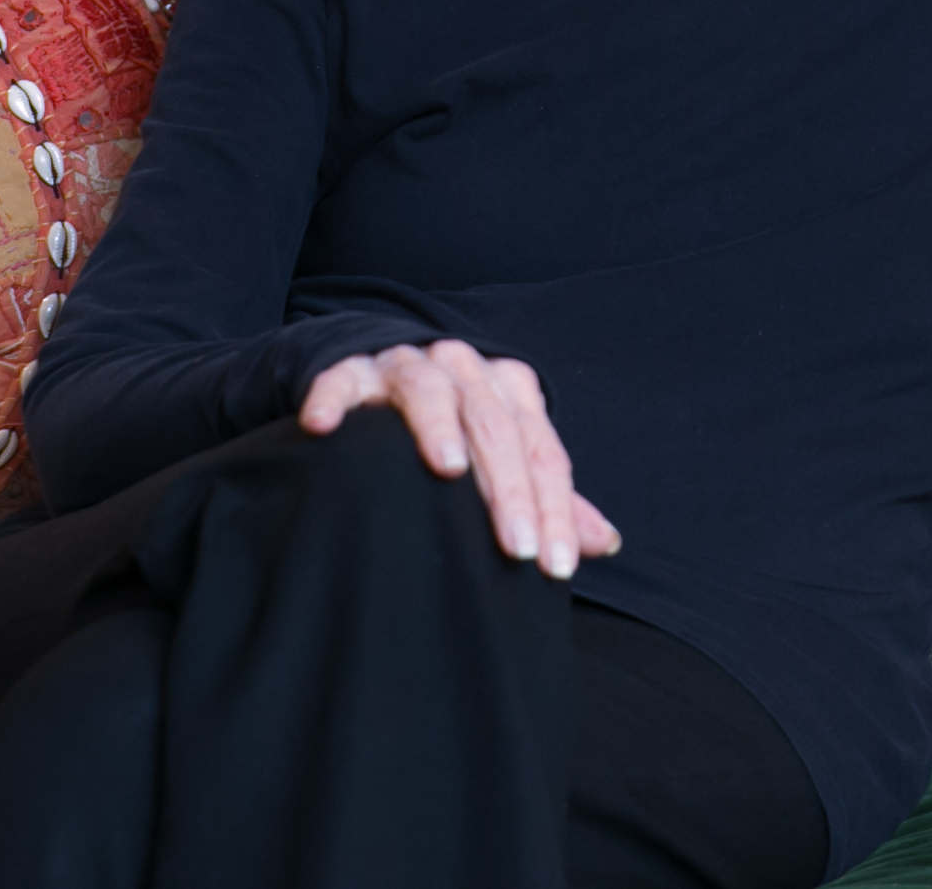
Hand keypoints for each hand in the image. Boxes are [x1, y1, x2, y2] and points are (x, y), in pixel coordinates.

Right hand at [299, 340, 619, 579]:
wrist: (387, 379)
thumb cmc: (459, 431)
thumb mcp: (507, 459)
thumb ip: (549, 498)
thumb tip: (607, 542)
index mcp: (509, 389)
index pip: (541, 450)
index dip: (554, 508)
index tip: (557, 566)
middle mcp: (464, 369)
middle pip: (496, 425)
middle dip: (510, 489)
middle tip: (518, 548)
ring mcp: (407, 366)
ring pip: (430, 389)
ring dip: (439, 426)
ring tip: (448, 469)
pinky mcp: (352, 370)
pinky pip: (342, 378)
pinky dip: (334, 398)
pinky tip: (324, 427)